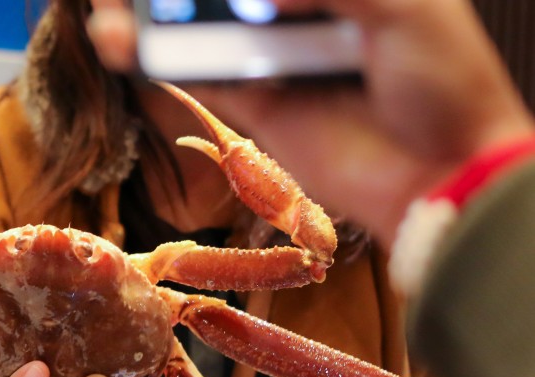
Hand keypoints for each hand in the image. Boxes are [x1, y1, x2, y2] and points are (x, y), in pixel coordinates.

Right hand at [87, 0, 534, 248]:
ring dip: (161, 21)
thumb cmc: (443, 85)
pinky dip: (167, 62)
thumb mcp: (400, 9)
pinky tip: (129, 45)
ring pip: (210, 31)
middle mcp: (308, 20)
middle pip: (233, 0)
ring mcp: (279, 64)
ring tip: (114, 13)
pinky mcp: (259, 109)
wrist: (438, 177)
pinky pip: (205, 77)